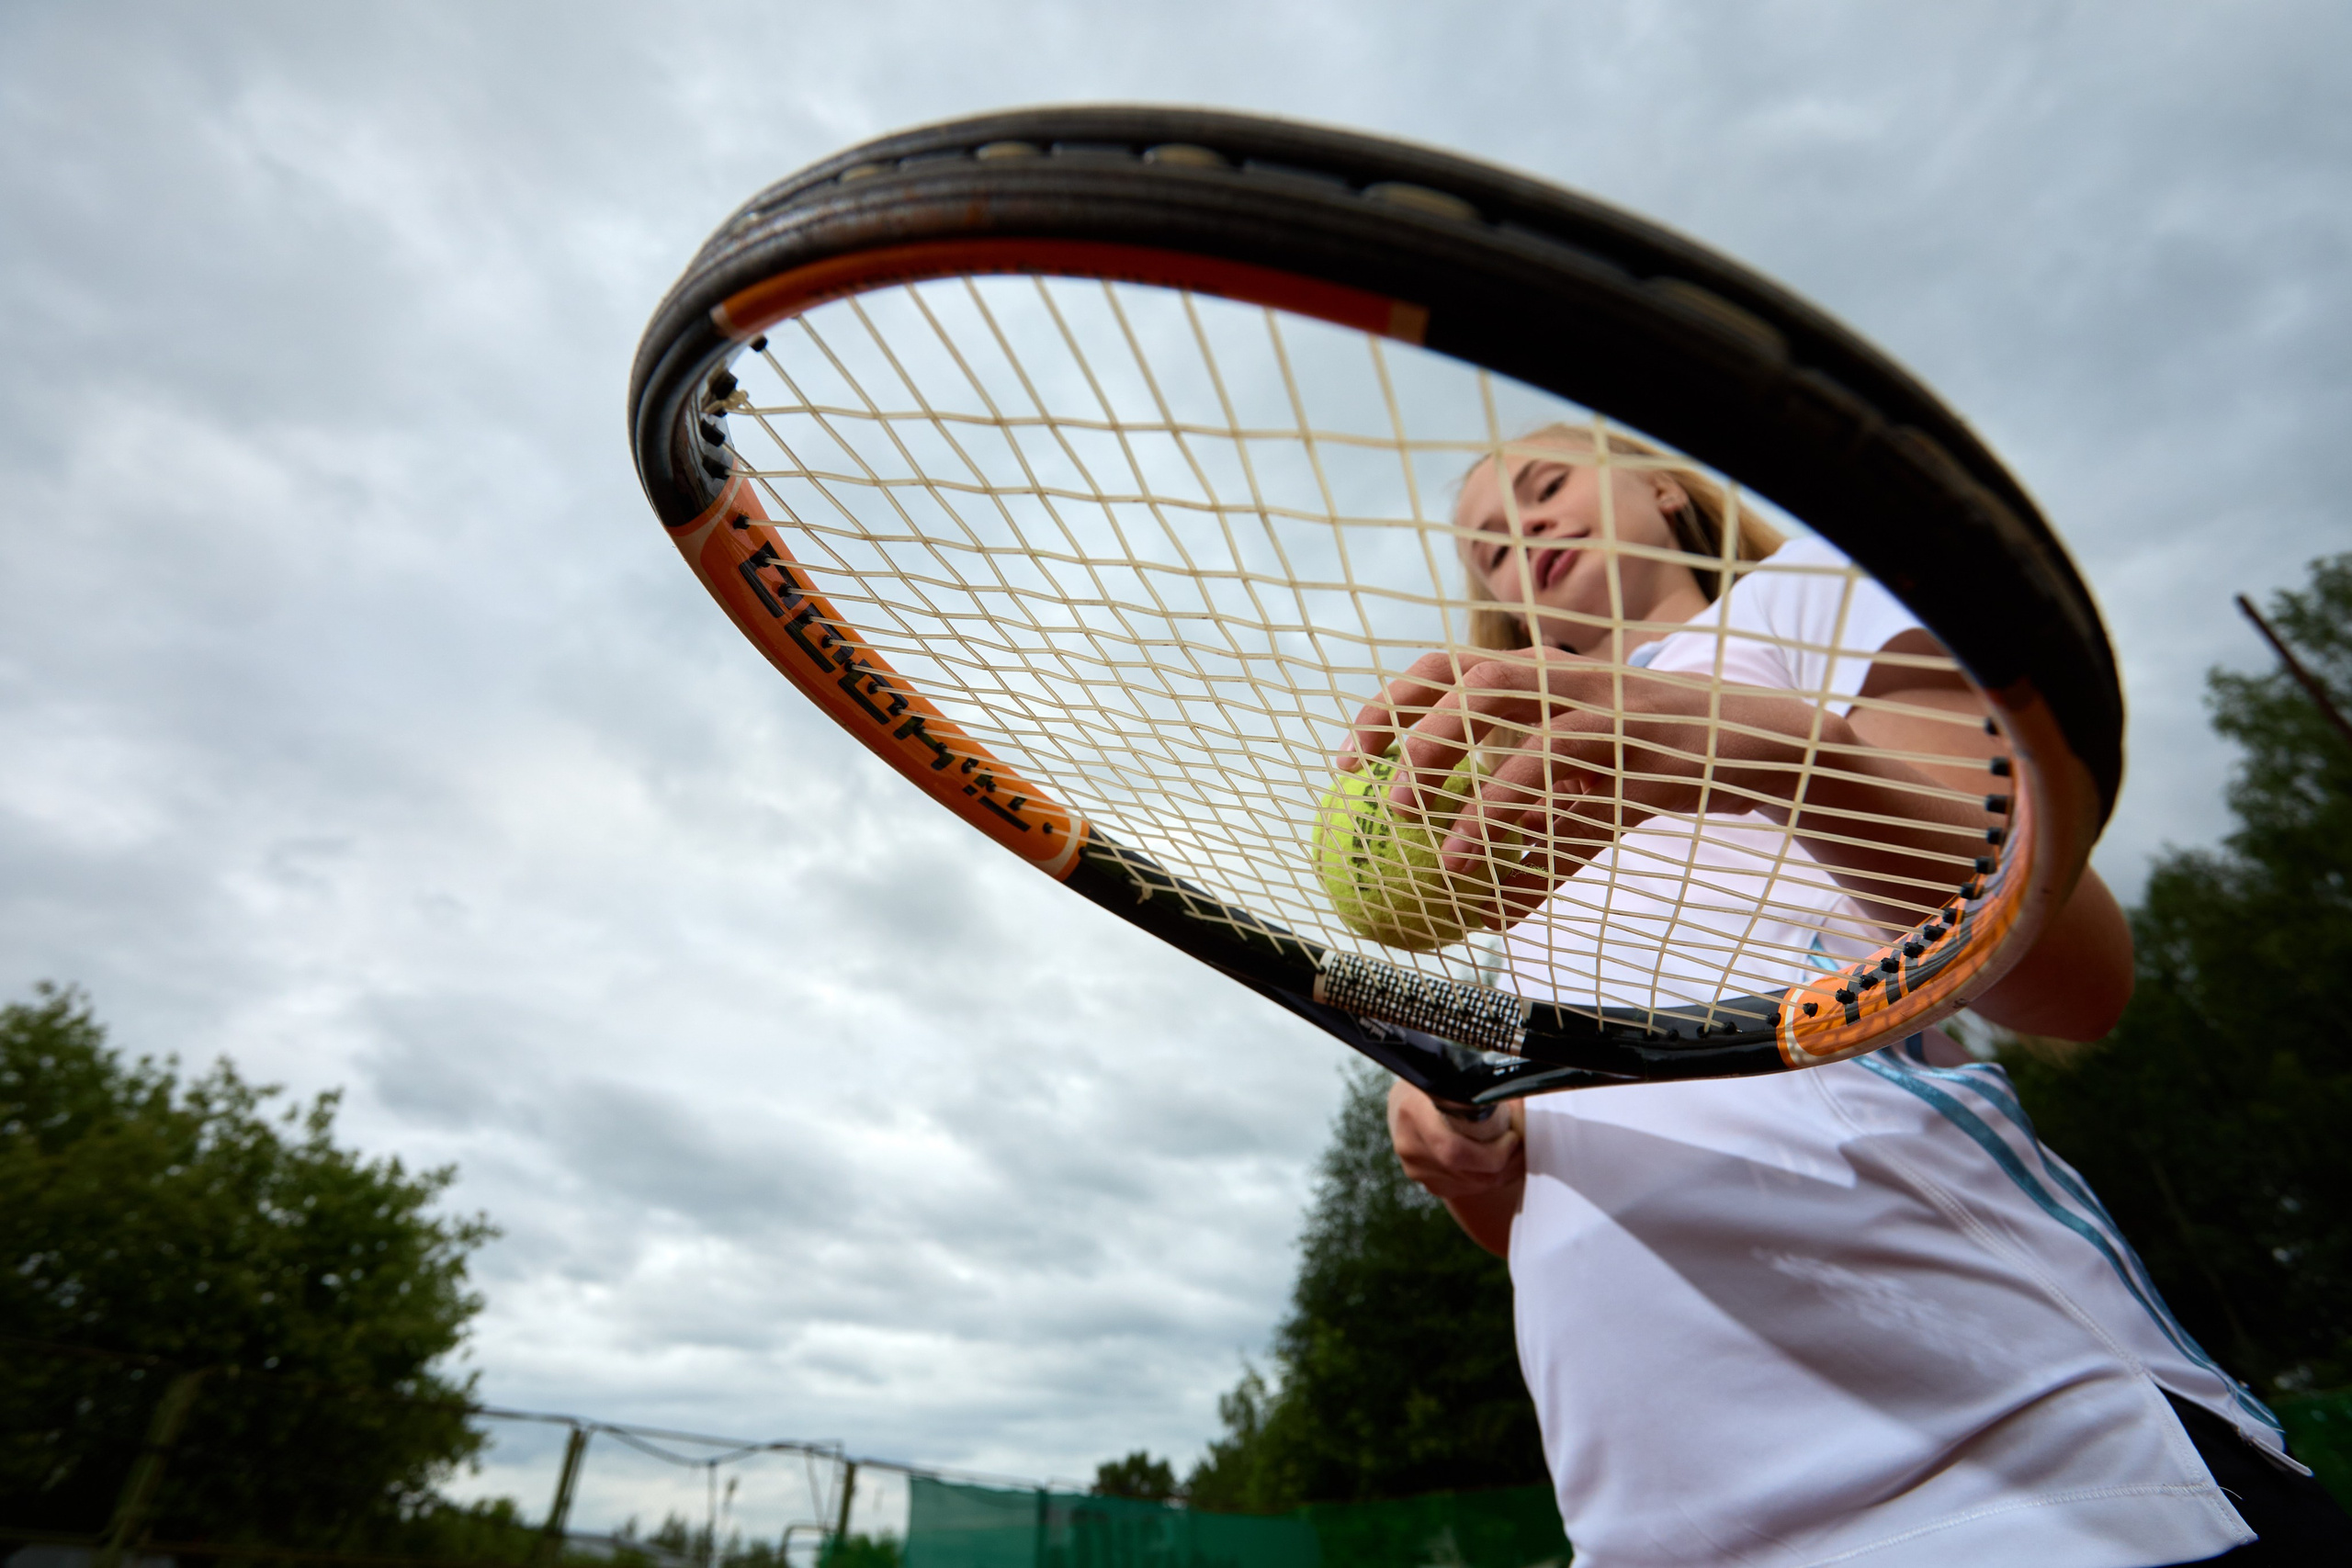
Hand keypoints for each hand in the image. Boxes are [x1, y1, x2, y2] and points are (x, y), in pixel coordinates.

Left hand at [1342, 647, 1827, 922]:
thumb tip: (1485, 900)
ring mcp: (1614, 712)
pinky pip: (1573, 790)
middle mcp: (1576, 680)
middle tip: (1379, 783)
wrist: (1763, 746)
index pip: (1454, 664)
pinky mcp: (1647, 755)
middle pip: (1479, 678)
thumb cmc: (1661, 760)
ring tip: (1426, 831)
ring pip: (1525, 727)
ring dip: (1468, 778)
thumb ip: (1537, 820)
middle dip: (1419, 724)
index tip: (1350, 751)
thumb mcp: (1590, 779)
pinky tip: (1484, 871)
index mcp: (1550, 671)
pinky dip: (1521, 824)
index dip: (1394, 700)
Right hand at [1387, 1078, 1524, 1200]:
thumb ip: (1479, 1091)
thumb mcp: (1452, 1077)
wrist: (1410, 1105)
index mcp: (1413, 1112)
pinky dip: (1490, 1178)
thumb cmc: (1438, 1086)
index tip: (1513, 1136)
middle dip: (1504, 1163)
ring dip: (1502, 1172)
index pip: (1453, 1149)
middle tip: (1519, 1145)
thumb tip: (1521, 1105)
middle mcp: (1410, 1145)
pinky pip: (1469, 1189)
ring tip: (1515, 1151)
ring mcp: (1417, 1169)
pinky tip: (1497, 1161)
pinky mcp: (1429, 1184)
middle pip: (1467, 1172)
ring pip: (1473, 1184)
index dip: (1492, 1151)